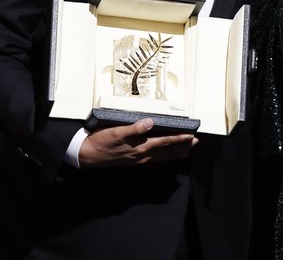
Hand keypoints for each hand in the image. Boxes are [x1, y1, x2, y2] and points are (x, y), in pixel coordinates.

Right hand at [77, 118, 198, 167]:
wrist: (87, 155)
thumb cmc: (101, 142)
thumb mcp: (116, 132)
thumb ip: (134, 128)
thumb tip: (150, 123)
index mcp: (140, 147)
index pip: (165, 142)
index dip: (179, 138)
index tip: (191, 135)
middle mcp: (142, 156)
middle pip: (167, 152)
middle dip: (182, 147)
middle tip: (195, 142)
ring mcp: (138, 160)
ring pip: (162, 157)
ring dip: (175, 153)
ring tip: (185, 149)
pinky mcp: (133, 161)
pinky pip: (154, 159)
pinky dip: (164, 156)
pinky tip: (164, 153)